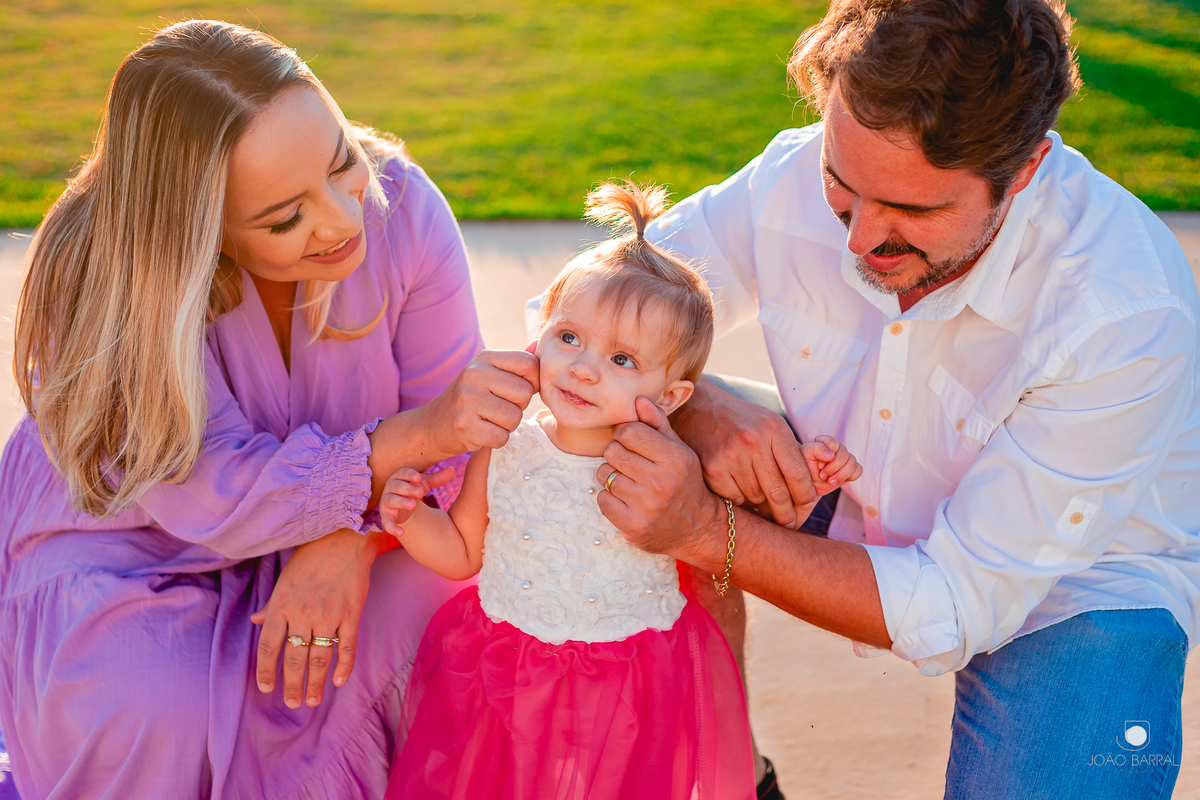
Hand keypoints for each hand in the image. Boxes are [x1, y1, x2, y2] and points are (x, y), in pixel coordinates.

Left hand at [251, 529, 378, 708]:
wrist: (345, 537)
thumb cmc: (311, 556)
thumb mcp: (285, 579)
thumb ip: (272, 604)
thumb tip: (255, 621)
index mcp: (282, 604)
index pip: (268, 646)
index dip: (266, 671)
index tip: (266, 688)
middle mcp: (303, 613)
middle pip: (294, 658)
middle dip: (292, 685)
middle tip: (292, 703)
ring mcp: (329, 615)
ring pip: (319, 658)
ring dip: (315, 683)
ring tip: (311, 701)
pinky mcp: (351, 613)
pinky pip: (347, 646)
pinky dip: (344, 667)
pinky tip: (338, 681)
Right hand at [380, 466, 454, 536]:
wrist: (404, 507)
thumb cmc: (413, 490)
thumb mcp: (425, 484)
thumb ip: (438, 478)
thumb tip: (452, 469)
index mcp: (400, 477)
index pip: (402, 473)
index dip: (409, 474)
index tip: (418, 477)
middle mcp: (390, 488)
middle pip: (397, 486)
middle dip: (407, 489)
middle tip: (420, 492)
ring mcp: (387, 502)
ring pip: (391, 500)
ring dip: (401, 502)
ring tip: (413, 505)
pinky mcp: (386, 516)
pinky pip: (386, 522)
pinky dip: (392, 528)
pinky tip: (401, 533)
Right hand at [421, 349, 538, 456]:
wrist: (433, 425)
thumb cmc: (470, 399)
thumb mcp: (489, 373)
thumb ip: (515, 363)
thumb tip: (538, 344)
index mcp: (484, 358)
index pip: (529, 364)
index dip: (532, 381)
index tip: (516, 390)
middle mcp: (474, 375)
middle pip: (525, 393)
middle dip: (518, 406)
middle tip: (497, 408)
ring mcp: (468, 400)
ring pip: (515, 418)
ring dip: (507, 425)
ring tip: (489, 420)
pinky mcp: (465, 426)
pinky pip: (501, 437)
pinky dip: (496, 440)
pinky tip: (481, 432)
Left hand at [595, 397, 727, 571]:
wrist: (698, 528)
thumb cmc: (684, 482)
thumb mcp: (679, 450)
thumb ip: (658, 424)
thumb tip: (638, 399)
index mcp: (674, 458)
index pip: (628, 431)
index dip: (623, 433)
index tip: (629, 441)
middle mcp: (661, 482)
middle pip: (612, 452)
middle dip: (616, 455)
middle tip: (628, 463)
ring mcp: (646, 506)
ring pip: (605, 475)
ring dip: (612, 477)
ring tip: (629, 483)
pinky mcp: (633, 526)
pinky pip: (602, 500)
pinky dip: (609, 498)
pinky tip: (626, 500)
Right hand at [673, 378, 817, 528]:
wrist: (697, 407)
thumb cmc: (740, 420)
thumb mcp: (769, 424)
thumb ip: (790, 450)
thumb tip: (816, 483)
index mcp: (773, 429)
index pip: (798, 473)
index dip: (805, 496)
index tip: (806, 507)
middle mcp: (753, 441)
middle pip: (778, 492)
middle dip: (786, 513)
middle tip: (789, 522)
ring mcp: (731, 455)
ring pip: (756, 497)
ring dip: (760, 505)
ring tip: (760, 503)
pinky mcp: (711, 468)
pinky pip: (734, 498)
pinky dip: (739, 501)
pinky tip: (738, 494)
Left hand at [800, 435, 862, 494]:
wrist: (806, 484)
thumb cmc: (802, 467)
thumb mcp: (804, 455)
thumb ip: (816, 449)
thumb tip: (832, 454)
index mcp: (825, 441)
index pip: (833, 444)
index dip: (827, 456)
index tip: (818, 465)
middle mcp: (836, 448)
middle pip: (844, 455)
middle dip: (833, 468)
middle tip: (821, 475)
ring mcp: (844, 459)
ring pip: (853, 463)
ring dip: (841, 474)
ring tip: (830, 481)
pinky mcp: (849, 470)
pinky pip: (858, 470)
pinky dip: (850, 477)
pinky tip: (837, 481)